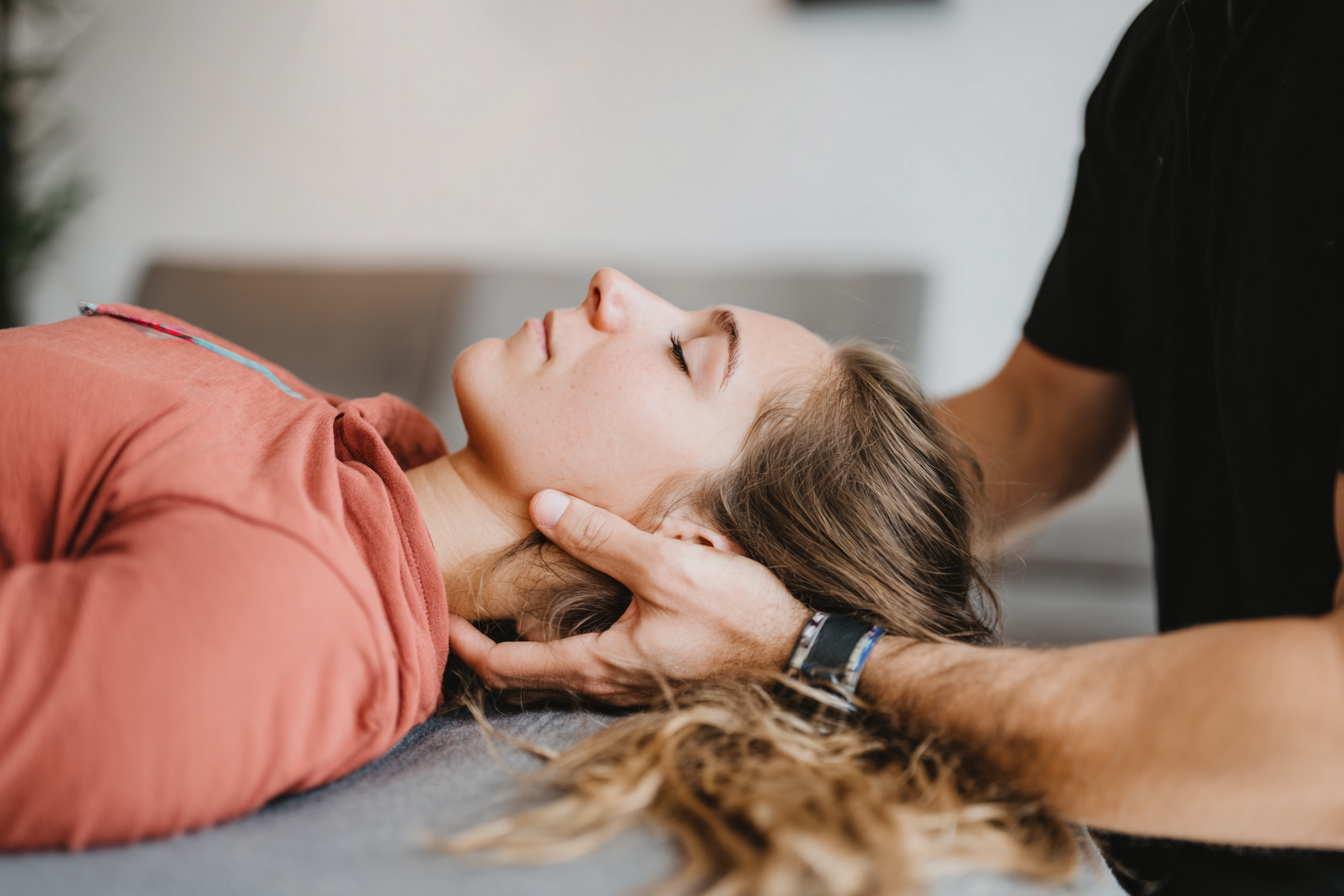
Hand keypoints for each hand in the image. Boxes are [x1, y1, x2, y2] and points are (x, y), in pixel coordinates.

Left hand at [448, 490, 810, 705]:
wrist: (800, 650)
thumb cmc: (736, 613)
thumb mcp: (665, 565)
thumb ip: (601, 536)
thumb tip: (541, 504)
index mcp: (600, 662)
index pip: (509, 666)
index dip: (467, 644)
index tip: (441, 619)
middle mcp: (609, 681)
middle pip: (527, 675)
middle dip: (490, 647)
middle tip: (465, 613)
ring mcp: (634, 681)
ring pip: (560, 670)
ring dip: (528, 644)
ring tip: (510, 605)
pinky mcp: (656, 669)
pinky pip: (594, 661)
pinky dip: (565, 640)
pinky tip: (576, 606)